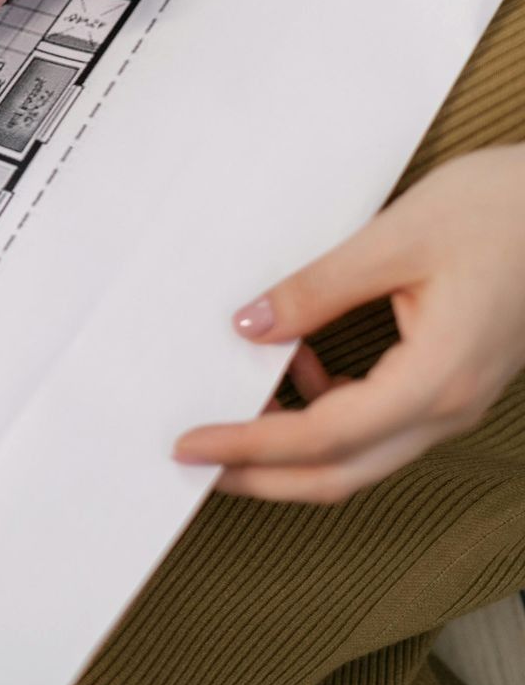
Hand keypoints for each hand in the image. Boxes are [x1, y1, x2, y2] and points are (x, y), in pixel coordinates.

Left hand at [176, 145, 524, 503]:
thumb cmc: (504, 209)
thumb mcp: (396, 238)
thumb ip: (317, 289)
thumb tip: (249, 327)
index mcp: (437, 379)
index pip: (323, 437)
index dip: (250, 447)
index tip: (190, 444)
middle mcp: (451, 405)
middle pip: (342, 471)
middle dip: (262, 475)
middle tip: (194, 462)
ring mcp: (457, 398)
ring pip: (362, 454)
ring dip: (293, 448)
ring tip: (231, 417)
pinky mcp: (454, 379)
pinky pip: (382, 421)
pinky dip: (329, 412)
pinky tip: (299, 367)